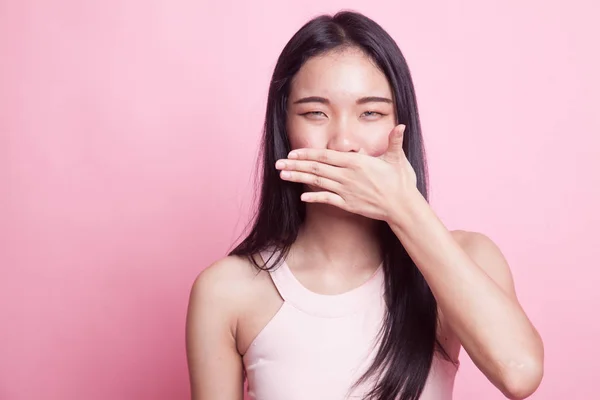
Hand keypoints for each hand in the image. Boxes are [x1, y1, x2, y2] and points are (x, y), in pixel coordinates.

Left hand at [275, 124, 417, 221]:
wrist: (402, 206)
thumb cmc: (400, 181)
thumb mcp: (397, 158)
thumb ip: (395, 141)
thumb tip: (401, 125)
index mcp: (356, 162)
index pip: (326, 156)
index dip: (307, 154)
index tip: (292, 153)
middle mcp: (348, 176)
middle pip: (316, 168)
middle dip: (295, 165)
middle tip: (278, 164)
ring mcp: (346, 191)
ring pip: (317, 183)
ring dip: (299, 178)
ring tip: (282, 176)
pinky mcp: (348, 204)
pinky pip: (327, 199)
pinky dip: (314, 197)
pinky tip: (302, 196)